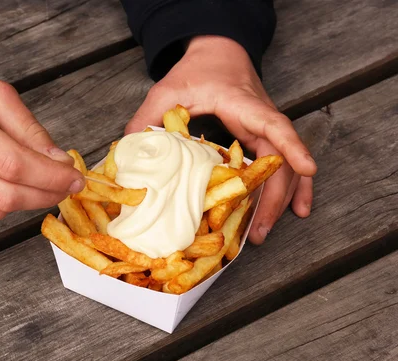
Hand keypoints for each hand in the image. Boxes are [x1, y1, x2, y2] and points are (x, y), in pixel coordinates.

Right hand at [0, 50, 83, 220]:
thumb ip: (28, 128)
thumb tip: (60, 162)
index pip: (12, 164)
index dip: (50, 177)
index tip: (75, 177)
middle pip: (4, 196)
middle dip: (44, 195)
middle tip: (65, 186)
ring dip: (24, 200)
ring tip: (34, 179)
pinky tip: (0, 182)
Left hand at [126, 36, 316, 243]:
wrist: (218, 53)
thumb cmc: (197, 70)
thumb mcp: (168, 89)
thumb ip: (148, 116)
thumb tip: (128, 150)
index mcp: (243, 104)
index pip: (274, 124)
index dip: (292, 147)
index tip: (308, 169)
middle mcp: (261, 119)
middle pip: (281, 160)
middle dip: (274, 198)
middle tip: (257, 233)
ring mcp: (265, 130)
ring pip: (285, 167)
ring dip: (279, 200)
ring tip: (262, 232)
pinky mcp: (262, 138)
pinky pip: (283, 164)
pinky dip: (292, 187)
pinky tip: (296, 209)